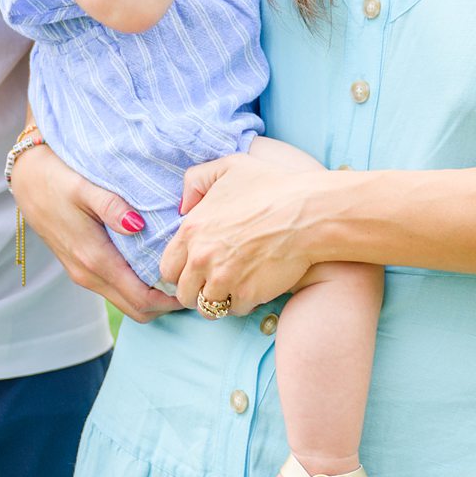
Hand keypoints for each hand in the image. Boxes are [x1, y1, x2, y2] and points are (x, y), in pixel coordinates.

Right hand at [10, 142, 182, 323]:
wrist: (26, 179)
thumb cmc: (57, 179)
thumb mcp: (85, 187)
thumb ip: (112, 207)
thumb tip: (138, 225)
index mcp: (94, 259)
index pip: (141, 299)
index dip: (171, 300)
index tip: (194, 285)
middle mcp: (88, 275)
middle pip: (137, 310)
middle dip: (167, 304)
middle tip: (192, 281)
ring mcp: (83, 274)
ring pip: (126, 303)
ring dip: (152, 297)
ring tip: (176, 273)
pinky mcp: (80, 268)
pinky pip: (115, 290)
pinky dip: (137, 288)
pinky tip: (151, 264)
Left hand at [162, 151, 318, 316]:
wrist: (308, 212)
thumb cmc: (272, 186)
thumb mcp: (228, 166)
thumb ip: (196, 180)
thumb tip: (184, 205)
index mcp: (192, 230)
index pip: (167, 268)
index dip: (180, 271)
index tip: (194, 270)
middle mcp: (201, 258)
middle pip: (183, 293)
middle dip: (196, 290)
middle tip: (214, 282)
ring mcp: (223, 279)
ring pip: (207, 307)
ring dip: (218, 299)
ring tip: (233, 287)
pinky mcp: (247, 294)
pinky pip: (235, 310)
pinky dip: (243, 303)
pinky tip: (254, 286)